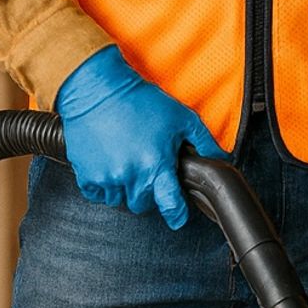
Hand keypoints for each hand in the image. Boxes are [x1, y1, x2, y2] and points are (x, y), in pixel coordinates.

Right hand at [55, 45, 227, 228]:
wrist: (98, 90)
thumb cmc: (141, 101)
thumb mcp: (182, 118)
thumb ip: (204, 142)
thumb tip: (221, 159)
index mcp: (156, 166)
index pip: (171, 205)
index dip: (177, 214)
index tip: (178, 217)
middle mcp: (131, 175)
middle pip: (143, 204)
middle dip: (148, 192)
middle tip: (147, 171)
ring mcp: (106, 177)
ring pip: (119, 200)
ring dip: (125, 188)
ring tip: (127, 164)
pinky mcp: (86, 174)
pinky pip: (96, 194)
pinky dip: (102, 185)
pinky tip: (108, 165)